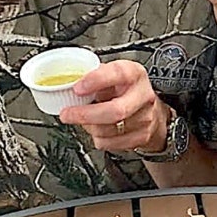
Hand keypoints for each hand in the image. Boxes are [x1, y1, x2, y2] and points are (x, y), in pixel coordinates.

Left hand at [56, 59, 170, 153]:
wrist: (149, 109)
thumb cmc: (125, 89)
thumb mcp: (111, 74)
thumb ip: (92, 77)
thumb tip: (67, 83)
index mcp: (134, 74)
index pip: (118, 74)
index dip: (96, 81)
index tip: (77, 88)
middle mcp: (143, 95)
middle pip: (115, 111)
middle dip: (85, 115)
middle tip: (67, 114)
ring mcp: (144, 118)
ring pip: (108, 130)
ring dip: (89, 127)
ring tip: (84, 119)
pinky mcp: (141, 136)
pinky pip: (110, 143)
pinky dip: (97, 138)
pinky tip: (97, 128)